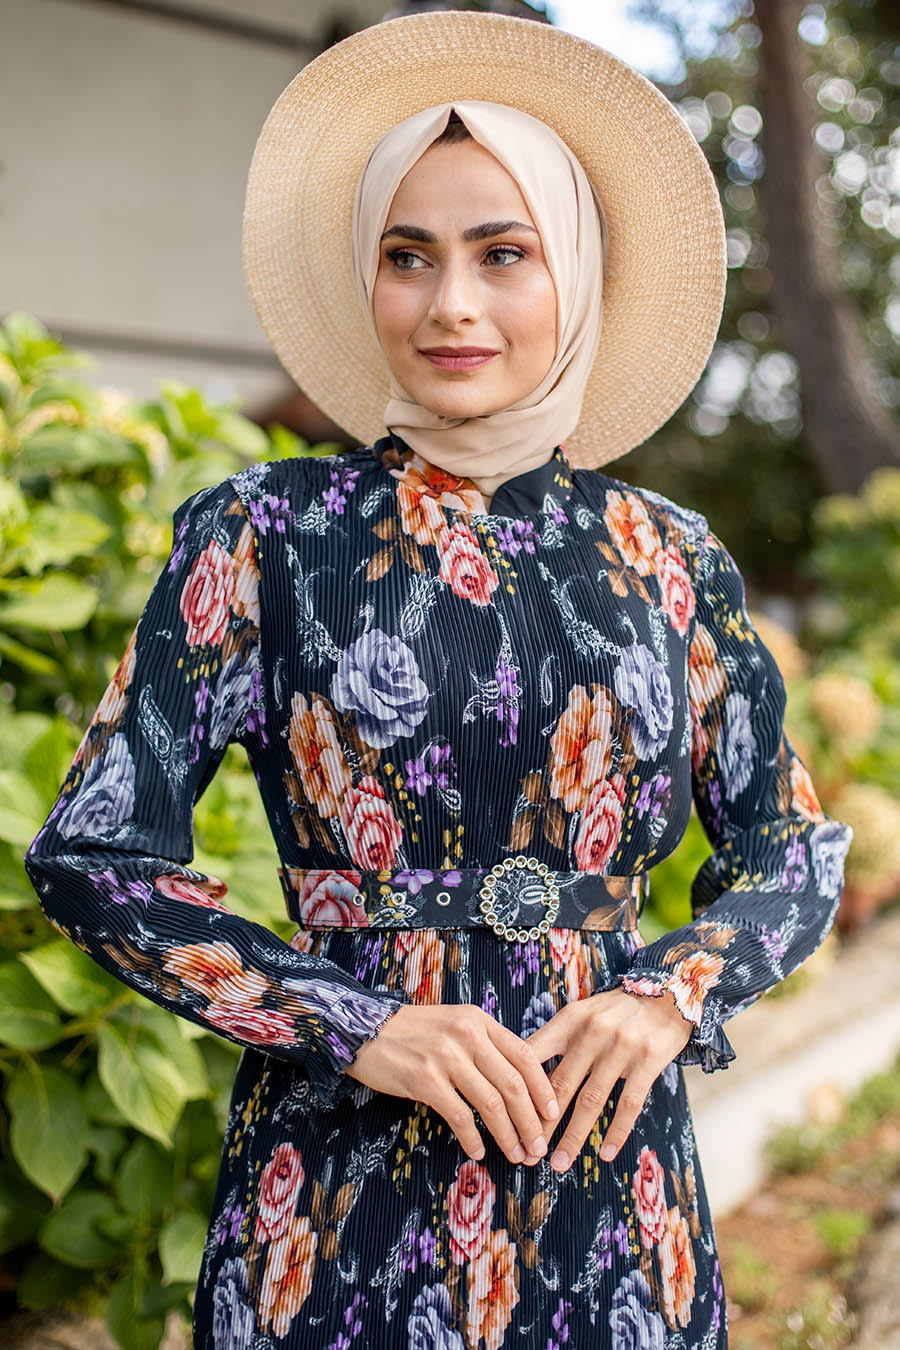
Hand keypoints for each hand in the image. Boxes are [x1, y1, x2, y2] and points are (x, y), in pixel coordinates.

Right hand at [345, 1003, 560, 1165]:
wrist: (362, 1029)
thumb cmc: (412, 1032)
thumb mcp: (454, 1024)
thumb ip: (484, 1045)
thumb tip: (518, 1083)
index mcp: (479, 1019)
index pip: (525, 1055)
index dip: (544, 1088)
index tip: (553, 1114)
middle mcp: (466, 1034)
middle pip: (514, 1083)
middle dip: (531, 1121)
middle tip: (538, 1147)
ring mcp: (445, 1056)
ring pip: (491, 1103)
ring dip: (508, 1135)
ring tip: (516, 1155)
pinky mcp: (425, 1079)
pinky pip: (460, 1116)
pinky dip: (473, 1139)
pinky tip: (478, 1152)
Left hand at [523, 986, 692, 1172]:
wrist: (667, 995)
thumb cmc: (615, 1011)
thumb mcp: (581, 1014)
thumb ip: (554, 1040)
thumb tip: (518, 1075)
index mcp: (570, 1019)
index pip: (534, 1056)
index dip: (518, 1089)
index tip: (506, 1119)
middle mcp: (593, 1031)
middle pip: (559, 1085)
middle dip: (541, 1123)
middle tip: (528, 1153)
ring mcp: (622, 1046)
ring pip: (591, 1100)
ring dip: (574, 1136)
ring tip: (559, 1163)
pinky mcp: (649, 1060)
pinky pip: (629, 1103)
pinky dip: (616, 1132)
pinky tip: (605, 1154)